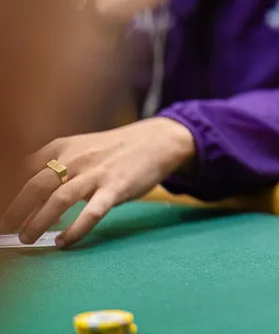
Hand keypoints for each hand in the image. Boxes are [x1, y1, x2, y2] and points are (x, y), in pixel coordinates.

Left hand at [0, 118, 196, 246]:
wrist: (158, 140)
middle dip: (15, 210)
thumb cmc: (115, 149)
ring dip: (38, 222)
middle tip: (5, 228)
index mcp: (62, 147)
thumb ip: (55, 169)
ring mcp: (97, 173)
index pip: (23, 169)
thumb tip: (27, 204)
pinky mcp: (116, 188)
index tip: (2, 210)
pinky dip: (75, 230)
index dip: (8, 190)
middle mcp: (76, 158)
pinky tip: (64, 242)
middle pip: (35, 185)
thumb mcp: (80, 149)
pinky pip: (92, 212)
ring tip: (26, 238)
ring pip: (59, 199)